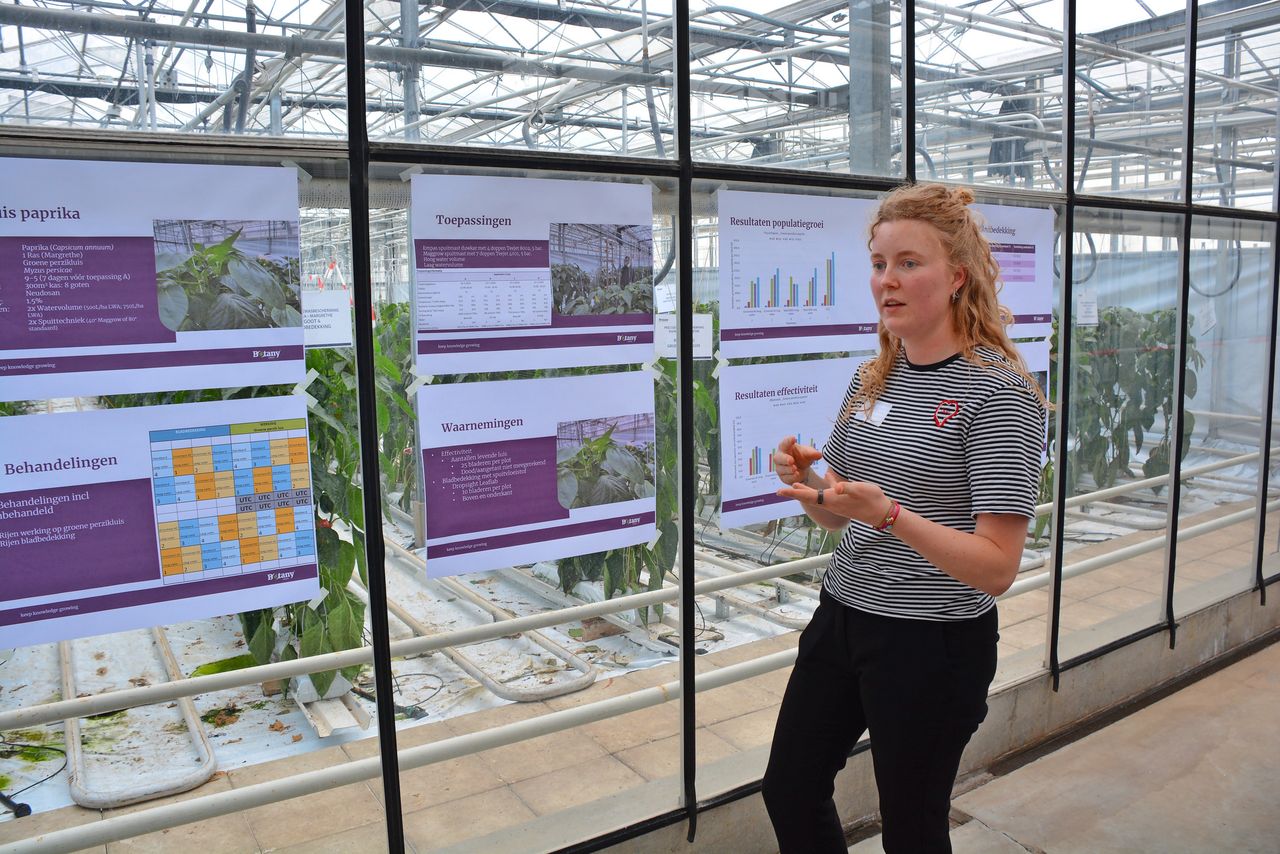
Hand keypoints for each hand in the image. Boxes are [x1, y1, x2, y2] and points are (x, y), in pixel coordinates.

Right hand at [773, 436, 822, 485]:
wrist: (803, 469)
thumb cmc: (802, 457)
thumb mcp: (809, 454)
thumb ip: (813, 454)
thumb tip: (819, 455)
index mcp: (785, 448)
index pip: (784, 443)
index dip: (788, 441)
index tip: (793, 438)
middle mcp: (780, 457)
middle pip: (778, 458)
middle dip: (784, 459)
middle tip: (791, 460)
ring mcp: (780, 468)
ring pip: (781, 469)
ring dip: (788, 469)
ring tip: (795, 469)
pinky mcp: (783, 477)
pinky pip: (786, 477)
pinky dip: (791, 476)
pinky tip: (796, 475)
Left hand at [777, 470, 892, 527]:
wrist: (882, 513)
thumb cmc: (872, 500)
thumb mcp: (860, 490)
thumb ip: (846, 487)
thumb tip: (834, 486)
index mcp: (833, 500)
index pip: (809, 495)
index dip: (794, 492)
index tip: (780, 491)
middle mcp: (832, 504)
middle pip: (809, 498)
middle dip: (795, 493)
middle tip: (780, 490)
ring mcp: (837, 505)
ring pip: (816, 498)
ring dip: (805, 492)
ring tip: (795, 486)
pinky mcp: (842, 504)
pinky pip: (826, 497)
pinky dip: (818, 491)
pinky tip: (823, 482)